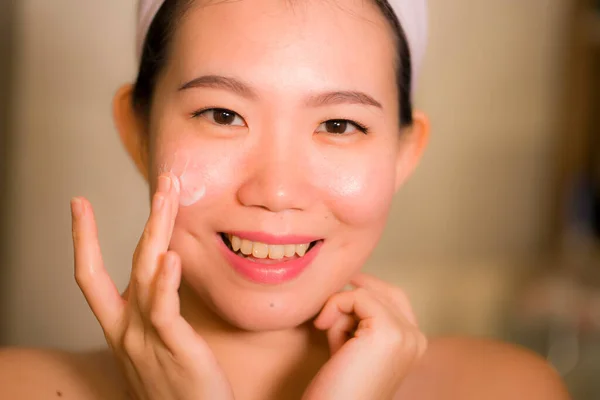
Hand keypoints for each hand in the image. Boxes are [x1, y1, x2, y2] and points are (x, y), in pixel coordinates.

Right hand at [70, 174, 233, 399]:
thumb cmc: (175, 387)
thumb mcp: (152, 347)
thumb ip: (150, 315)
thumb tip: (157, 282)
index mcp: (120, 326)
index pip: (91, 276)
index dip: (83, 239)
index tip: (79, 204)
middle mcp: (126, 329)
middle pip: (127, 262)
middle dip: (146, 218)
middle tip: (164, 181)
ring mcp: (145, 338)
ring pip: (146, 273)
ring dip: (157, 230)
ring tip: (168, 196)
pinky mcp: (173, 348)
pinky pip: (163, 310)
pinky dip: (165, 281)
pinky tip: (171, 256)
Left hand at [303, 273, 426, 399]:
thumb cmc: (337, 386)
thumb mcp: (354, 344)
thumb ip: (357, 317)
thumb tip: (346, 286)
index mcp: (415, 344)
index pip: (394, 298)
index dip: (363, 292)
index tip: (336, 299)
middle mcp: (417, 339)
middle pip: (385, 291)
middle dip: (352, 297)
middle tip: (327, 310)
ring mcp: (406, 335)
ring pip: (368, 293)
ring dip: (340, 307)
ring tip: (326, 331)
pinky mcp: (388, 331)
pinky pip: (357, 295)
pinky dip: (335, 305)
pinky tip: (322, 326)